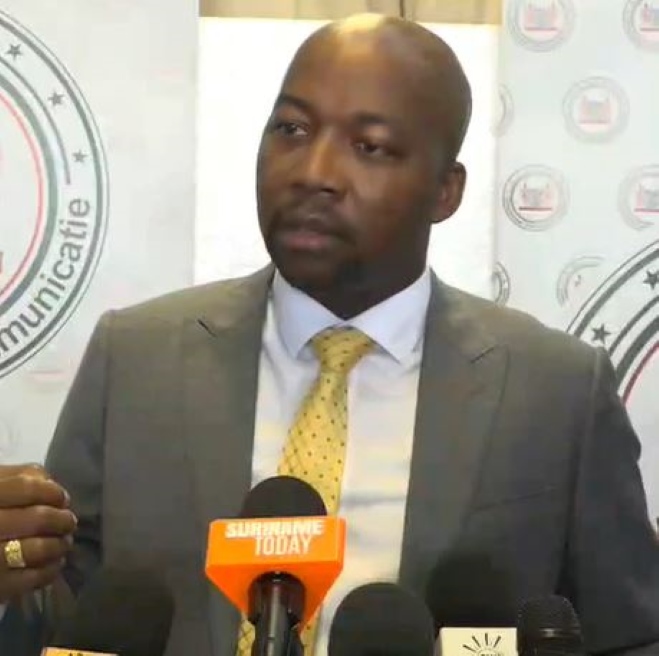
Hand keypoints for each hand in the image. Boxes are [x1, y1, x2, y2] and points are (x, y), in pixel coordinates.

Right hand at [0, 465, 76, 602]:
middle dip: (61, 520)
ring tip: (64, 543)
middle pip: (36, 518)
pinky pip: (28, 579)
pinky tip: (53, 564)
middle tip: (69, 522)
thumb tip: (49, 483)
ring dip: (59, 545)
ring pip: (36, 549)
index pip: (25, 486)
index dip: (52, 491)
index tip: (62, 498)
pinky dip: (49, 570)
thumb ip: (14, 477)